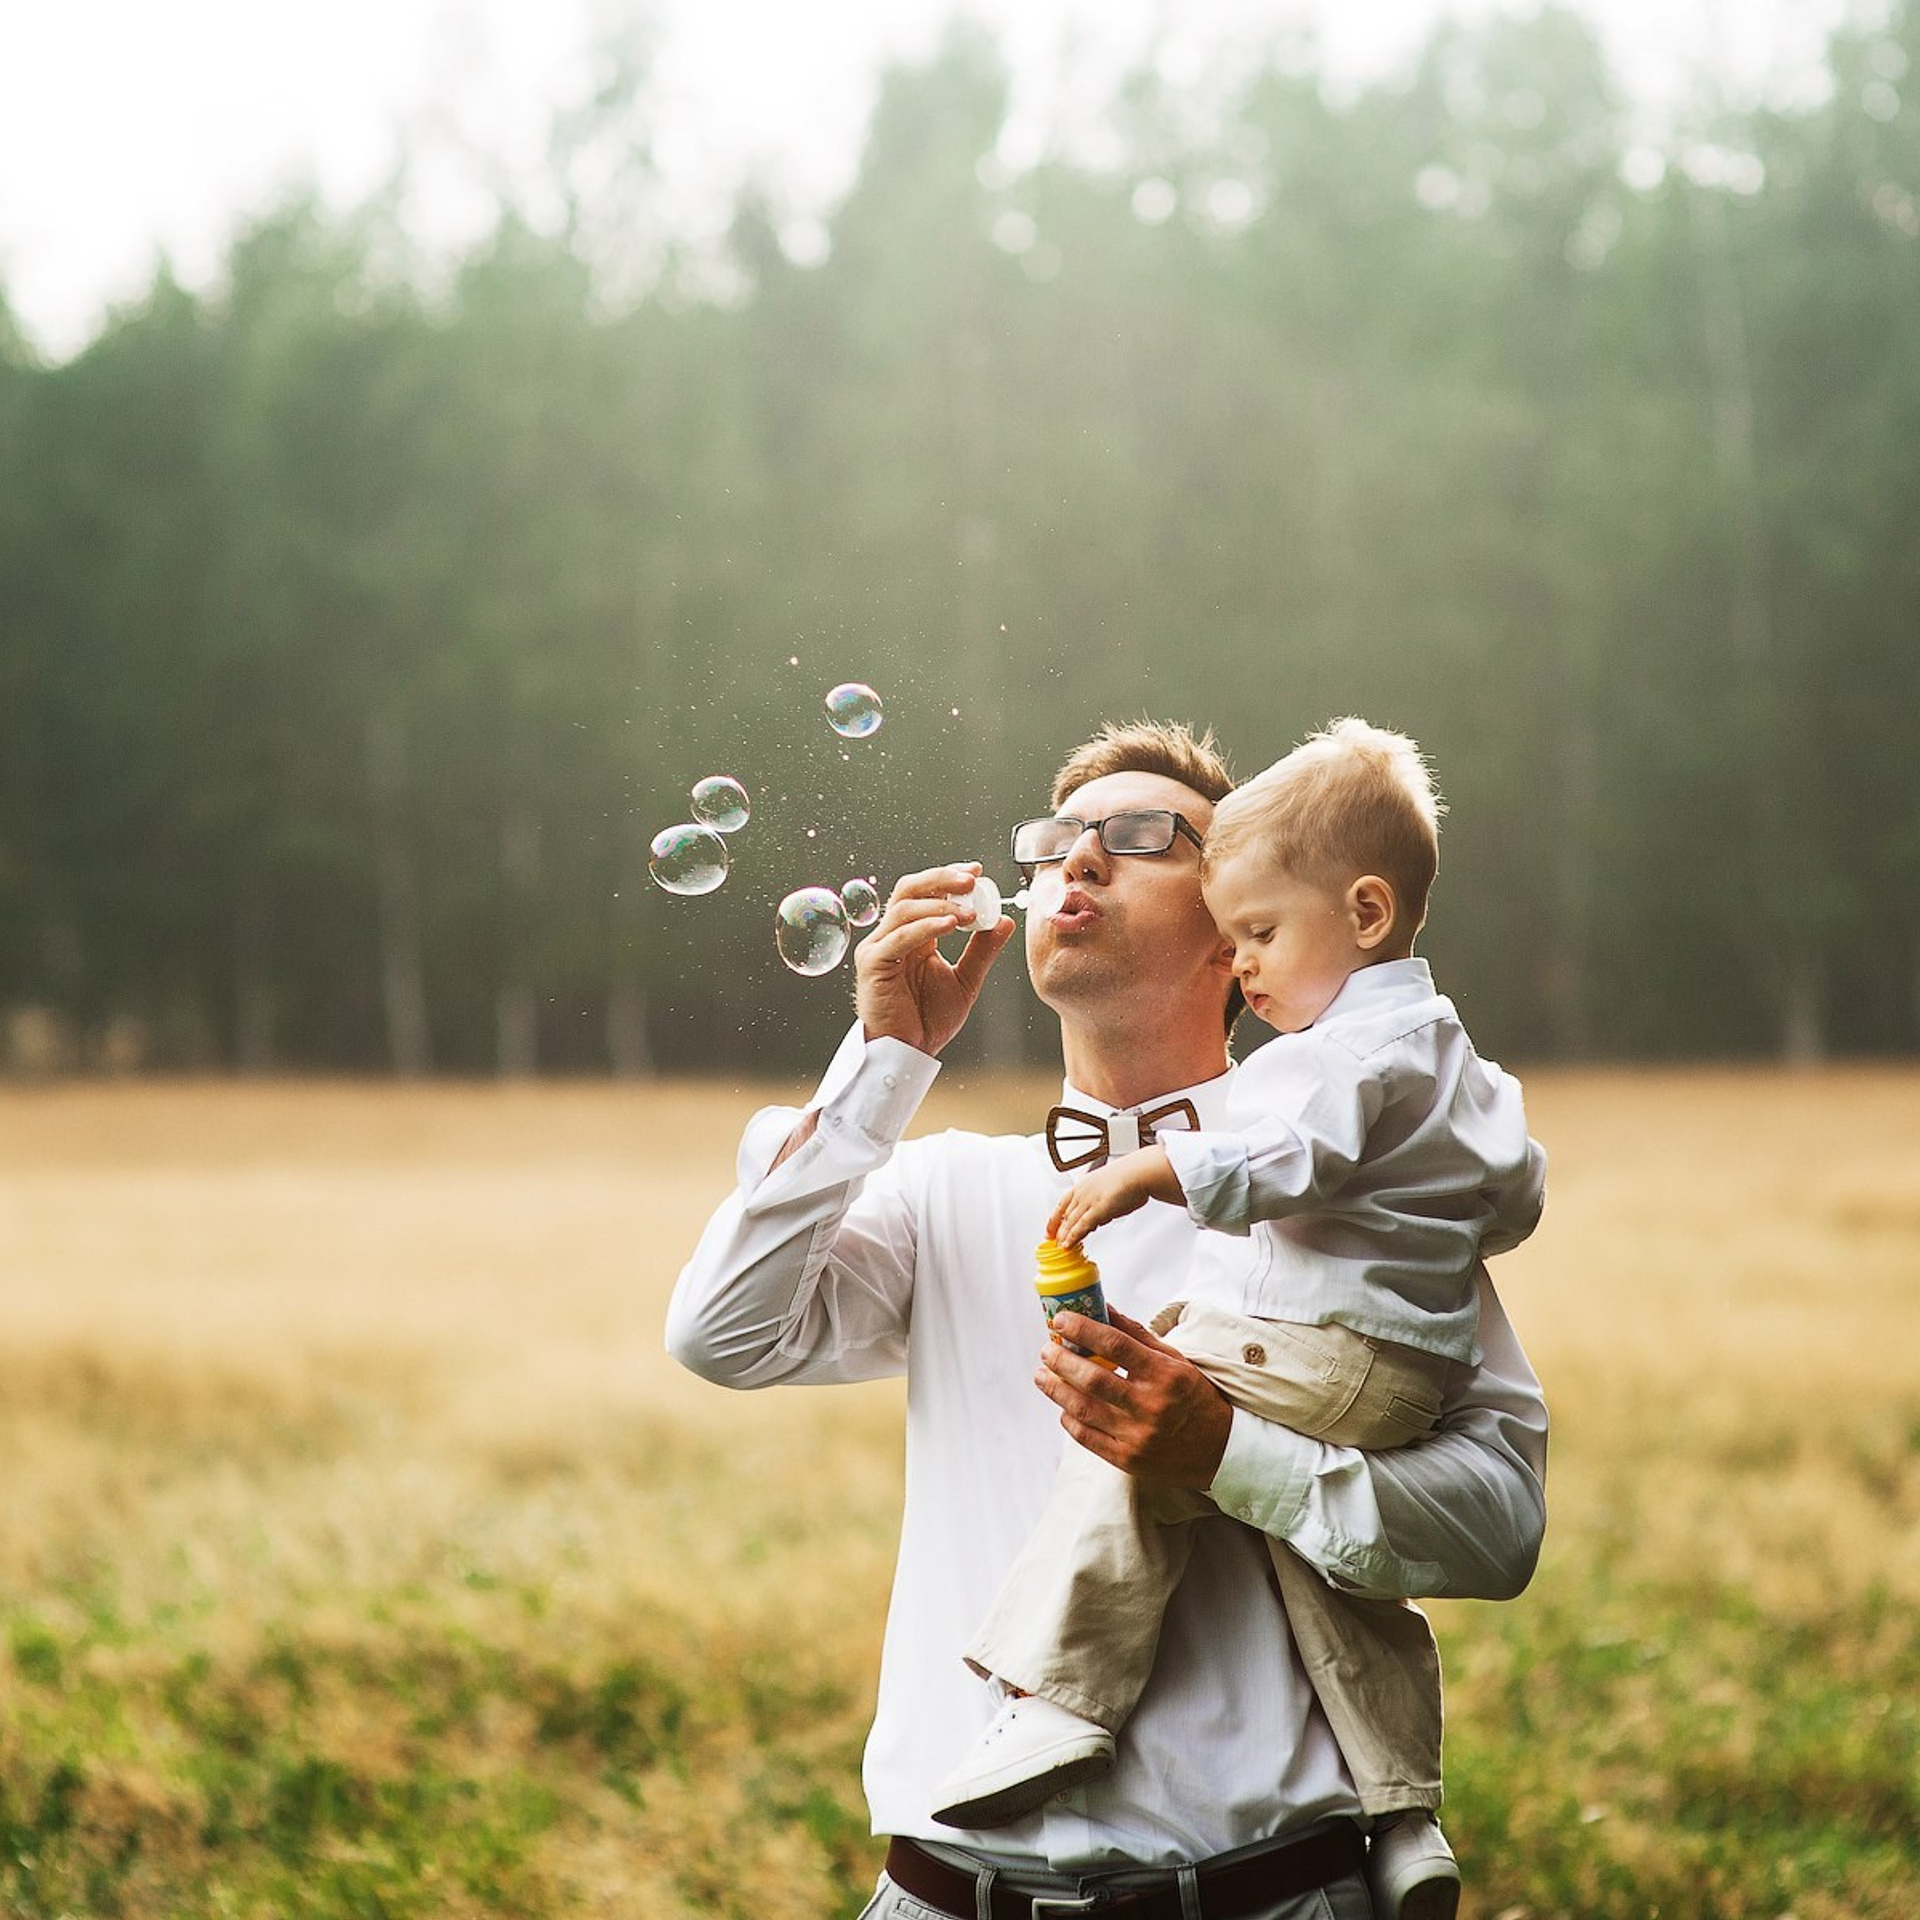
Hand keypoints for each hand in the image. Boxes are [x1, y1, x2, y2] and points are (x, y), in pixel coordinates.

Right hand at [854, 863, 1015, 1055]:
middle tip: (972, 879)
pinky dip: (925, 926)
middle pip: (910, 890)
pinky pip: (899, 937)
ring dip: (939, 904)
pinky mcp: (873, 964)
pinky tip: (950, 924)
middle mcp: (893, 936)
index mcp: (913, 935)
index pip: (926, 892)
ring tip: (970, 911)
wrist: (909, 1053)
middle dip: (942, 879)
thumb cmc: (928, 1020)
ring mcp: (879, 948)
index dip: (949, 877)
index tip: (977, 872)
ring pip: (904, 909)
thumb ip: (982, 951)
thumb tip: (1005, 920)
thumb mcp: (965, 981)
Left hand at [1036, 1307, 1230, 1487]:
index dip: (1083, 1330)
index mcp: (1165, 1375)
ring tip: (1042, 1375)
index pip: (1115, 1345)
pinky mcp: (1128, 1460)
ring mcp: (1138, 1436)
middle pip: (1093, 1378)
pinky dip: (1069, 1419)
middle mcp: (1151, 1406)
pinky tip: (1063, 1406)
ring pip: (1084, 1409)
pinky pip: (1087, 1437)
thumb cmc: (1193, 1397)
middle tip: (1046, 1349)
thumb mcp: (1174, 1360)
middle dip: (1062, 1360)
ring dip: (1056, 1389)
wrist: (1218, 1450)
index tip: (1061, 1321)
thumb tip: (1103, 1309)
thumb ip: (1137, 1335)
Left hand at [1047, 1161, 1150, 1246]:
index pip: (1062, 1203)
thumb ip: (1100, 1203)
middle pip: (1065, 1215)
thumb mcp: (1108, 1188)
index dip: (1054, 1218)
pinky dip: (1073, 1237)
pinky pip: (1081, 1227)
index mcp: (1083, 1185)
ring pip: (1070, 1222)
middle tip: (1055, 1242)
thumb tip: (1099, 1217)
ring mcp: (1088, 1201)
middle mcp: (1082, 1192)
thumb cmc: (1130, 1177)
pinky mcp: (1097, 1210)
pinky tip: (1068, 1245)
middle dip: (1058, 1230)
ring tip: (1061, 1247)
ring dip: (1064, 1236)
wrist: (1139, 1173)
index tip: (1050, 1228)